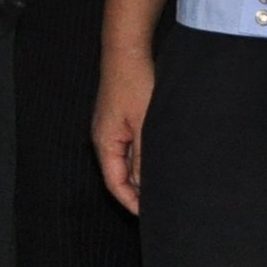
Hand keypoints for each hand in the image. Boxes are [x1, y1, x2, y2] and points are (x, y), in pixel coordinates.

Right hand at [92, 50, 153, 215]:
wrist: (127, 51)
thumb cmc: (135, 84)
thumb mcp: (144, 125)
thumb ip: (143, 157)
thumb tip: (146, 186)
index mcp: (104, 143)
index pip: (114, 184)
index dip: (131, 202)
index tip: (151, 216)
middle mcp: (104, 138)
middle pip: (118, 175)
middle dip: (136, 193)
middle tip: (160, 206)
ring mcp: (111, 128)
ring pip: (124, 162)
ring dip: (141, 176)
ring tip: (162, 187)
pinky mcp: (120, 119)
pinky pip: (128, 148)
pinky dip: (142, 159)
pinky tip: (158, 162)